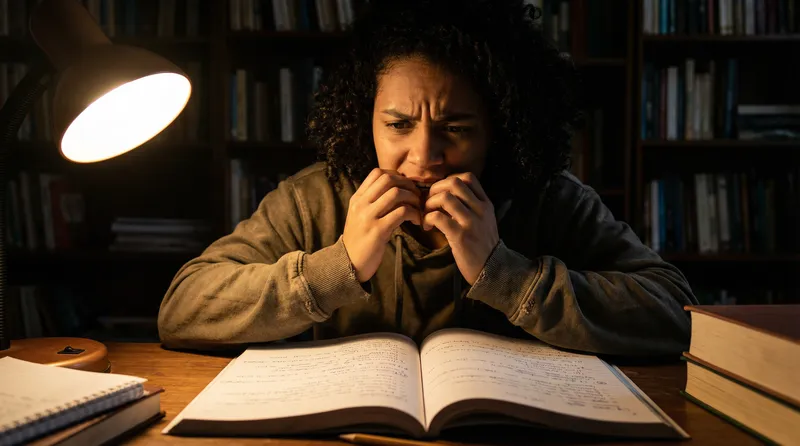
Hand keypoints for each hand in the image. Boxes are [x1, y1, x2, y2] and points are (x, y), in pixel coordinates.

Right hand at [343, 168, 421, 282]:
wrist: (349, 263)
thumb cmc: (360, 240)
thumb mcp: (361, 216)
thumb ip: (373, 202)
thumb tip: (397, 190)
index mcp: (357, 198)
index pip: (377, 173)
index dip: (397, 176)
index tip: (406, 188)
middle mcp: (361, 204)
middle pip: (388, 179)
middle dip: (408, 185)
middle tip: (417, 197)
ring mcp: (368, 217)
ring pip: (396, 193)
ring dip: (413, 199)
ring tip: (418, 210)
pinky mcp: (378, 230)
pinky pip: (401, 212)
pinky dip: (414, 214)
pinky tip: (416, 221)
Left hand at [423, 173, 498, 284]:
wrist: (491, 269)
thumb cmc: (482, 245)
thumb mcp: (484, 220)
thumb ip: (471, 206)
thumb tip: (445, 194)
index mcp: (486, 204)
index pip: (468, 177)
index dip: (448, 180)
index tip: (440, 193)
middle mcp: (480, 210)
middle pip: (454, 183)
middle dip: (435, 189)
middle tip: (429, 202)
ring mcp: (471, 222)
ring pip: (445, 197)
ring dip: (429, 204)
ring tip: (427, 215)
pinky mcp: (460, 236)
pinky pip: (438, 217)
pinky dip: (428, 219)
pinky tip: (428, 227)